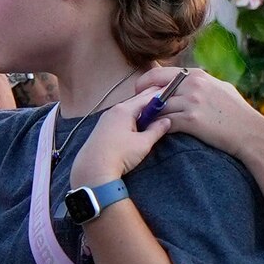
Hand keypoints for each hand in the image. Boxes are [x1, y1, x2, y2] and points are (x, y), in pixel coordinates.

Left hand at [67, 76, 174, 191]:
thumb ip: (156, 130)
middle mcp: (113, 110)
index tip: (170, 94)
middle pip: (135, 102)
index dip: (159, 96)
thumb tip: (166, 121)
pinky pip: (120, 117)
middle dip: (150, 102)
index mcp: (124, 110)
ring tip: (153, 113)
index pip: (146, 98)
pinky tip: (136, 125)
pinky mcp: (102, 128)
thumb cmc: (119, 155)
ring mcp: (106, 119)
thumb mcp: (143, 143)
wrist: (93, 169)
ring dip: (140, 111)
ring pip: (127, 110)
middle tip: (164, 101)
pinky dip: (130, 118)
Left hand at [148, 69, 263, 164]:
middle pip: (153, 87)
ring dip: (147, 114)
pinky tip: (153, 132)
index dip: (145, 82)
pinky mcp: (192, 120)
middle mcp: (193, 85)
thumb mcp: (221, 88)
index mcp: (197, 76)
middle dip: (140, 97)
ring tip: (140, 122)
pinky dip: (156, 127)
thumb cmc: (238, 113)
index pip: (160, 73)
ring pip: (157, 106)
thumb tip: (189, 77)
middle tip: (134, 107)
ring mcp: (192, 102)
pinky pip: (165, 122)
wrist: (250, 133)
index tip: (139, 92)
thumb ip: (202, 82)